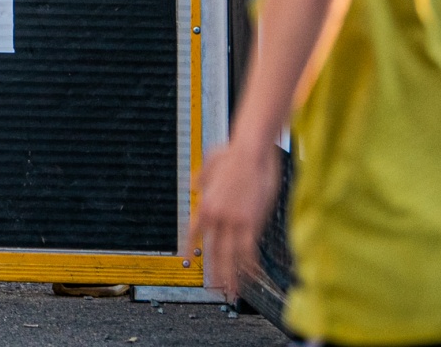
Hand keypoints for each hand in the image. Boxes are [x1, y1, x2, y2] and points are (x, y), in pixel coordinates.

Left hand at [190, 137, 281, 298]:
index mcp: (204, 203)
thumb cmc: (232, 153)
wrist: (249, 150)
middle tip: (215, 288)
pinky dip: (250, 264)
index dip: (191, 249)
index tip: (188, 262)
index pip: (194, 233)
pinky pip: (249, 249)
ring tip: (232, 290)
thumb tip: (196, 184)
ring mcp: (233, 219)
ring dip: (232, 275)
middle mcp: (216, 215)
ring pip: (230, 255)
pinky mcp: (251, 220)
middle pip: (213, 250)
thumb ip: (202, 179)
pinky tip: (252, 275)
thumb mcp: (209, 165)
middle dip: (214, 272)